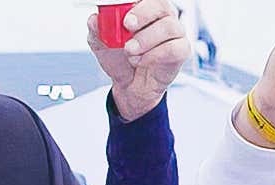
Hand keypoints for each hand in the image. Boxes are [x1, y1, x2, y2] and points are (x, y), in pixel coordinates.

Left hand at [90, 0, 188, 123]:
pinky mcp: (181, 50)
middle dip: (143, 15)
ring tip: (130, 52)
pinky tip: (142, 61)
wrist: (129, 86)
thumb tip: (93, 20)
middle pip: (161, 5)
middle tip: (127, 27)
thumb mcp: (102, 45)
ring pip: (169, 27)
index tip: (123, 14)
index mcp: (144, 9)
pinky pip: (174, 48)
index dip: (137, 3)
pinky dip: (155, 55)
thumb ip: (97, 31)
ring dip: (145, 40)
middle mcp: (162, 17)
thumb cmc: (121, 59)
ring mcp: (174, 33)